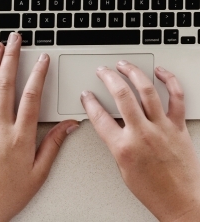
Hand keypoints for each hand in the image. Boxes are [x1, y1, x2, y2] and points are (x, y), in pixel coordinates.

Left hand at [0, 32, 77, 221]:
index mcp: (19, 137)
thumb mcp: (39, 173)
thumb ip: (54, 145)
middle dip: (11, 57)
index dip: (38, 74)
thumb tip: (69, 125)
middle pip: (5, 84)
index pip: (31, 97)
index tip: (43, 59)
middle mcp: (0, 127)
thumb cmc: (9, 194)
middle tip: (15, 40)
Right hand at [81, 61, 199, 221]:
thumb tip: (111, 124)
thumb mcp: (123, 169)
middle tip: (102, 70)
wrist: (182, 203)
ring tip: (124, 65)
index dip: (89, 102)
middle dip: (108, 77)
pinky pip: (176, 97)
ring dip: (133, 72)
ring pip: (146, 90)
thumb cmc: (154, 192)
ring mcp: (162, 128)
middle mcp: (142, 134)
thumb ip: (116, 143)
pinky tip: (160, 72)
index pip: (99, 117)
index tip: (86, 95)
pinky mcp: (178, 126)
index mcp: (124, 148)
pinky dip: (169, 80)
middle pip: (121, 95)